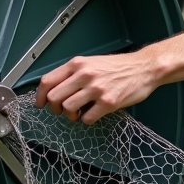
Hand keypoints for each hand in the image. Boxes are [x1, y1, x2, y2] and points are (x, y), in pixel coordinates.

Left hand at [34, 51, 160, 123]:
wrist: (144, 68)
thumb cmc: (118, 66)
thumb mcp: (91, 63)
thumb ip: (73, 73)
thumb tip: (54, 89)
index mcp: (77, 64)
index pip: (47, 81)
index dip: (39, 96)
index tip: (40, 104)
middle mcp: (84, 75)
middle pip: (53, 97)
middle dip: (54, 108)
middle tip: (61, 111)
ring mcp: (96, 89)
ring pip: (67, 108)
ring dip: (70, 116)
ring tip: (78, 113)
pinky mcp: (108, 102)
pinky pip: (86, 118)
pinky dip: (86, 120)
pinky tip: (92, 114)